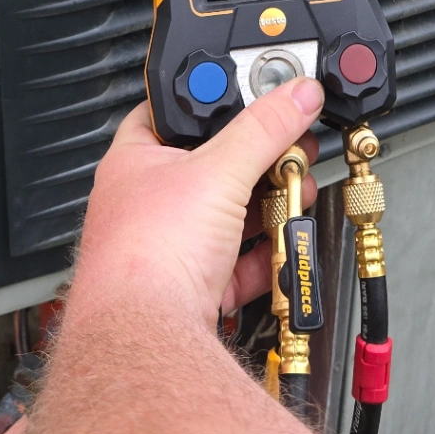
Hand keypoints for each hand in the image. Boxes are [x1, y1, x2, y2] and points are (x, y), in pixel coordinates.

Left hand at [65, 76, 323, 330]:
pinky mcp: (191, 289)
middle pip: (213, 166)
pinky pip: (236, 264)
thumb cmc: (146, 253)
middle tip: (291, 150)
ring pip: (228, 217)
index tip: (254, 96)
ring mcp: (169, 249)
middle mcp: (147, 203)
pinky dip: (264, 255)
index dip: (212, 101)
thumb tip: (297, 93)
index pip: (173, 111)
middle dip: (258, 162)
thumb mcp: (218, 171)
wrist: (144, 340)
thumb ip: (263, 128)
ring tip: (298, 193)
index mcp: (136, 160)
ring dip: (268, 208)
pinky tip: (286, 244)